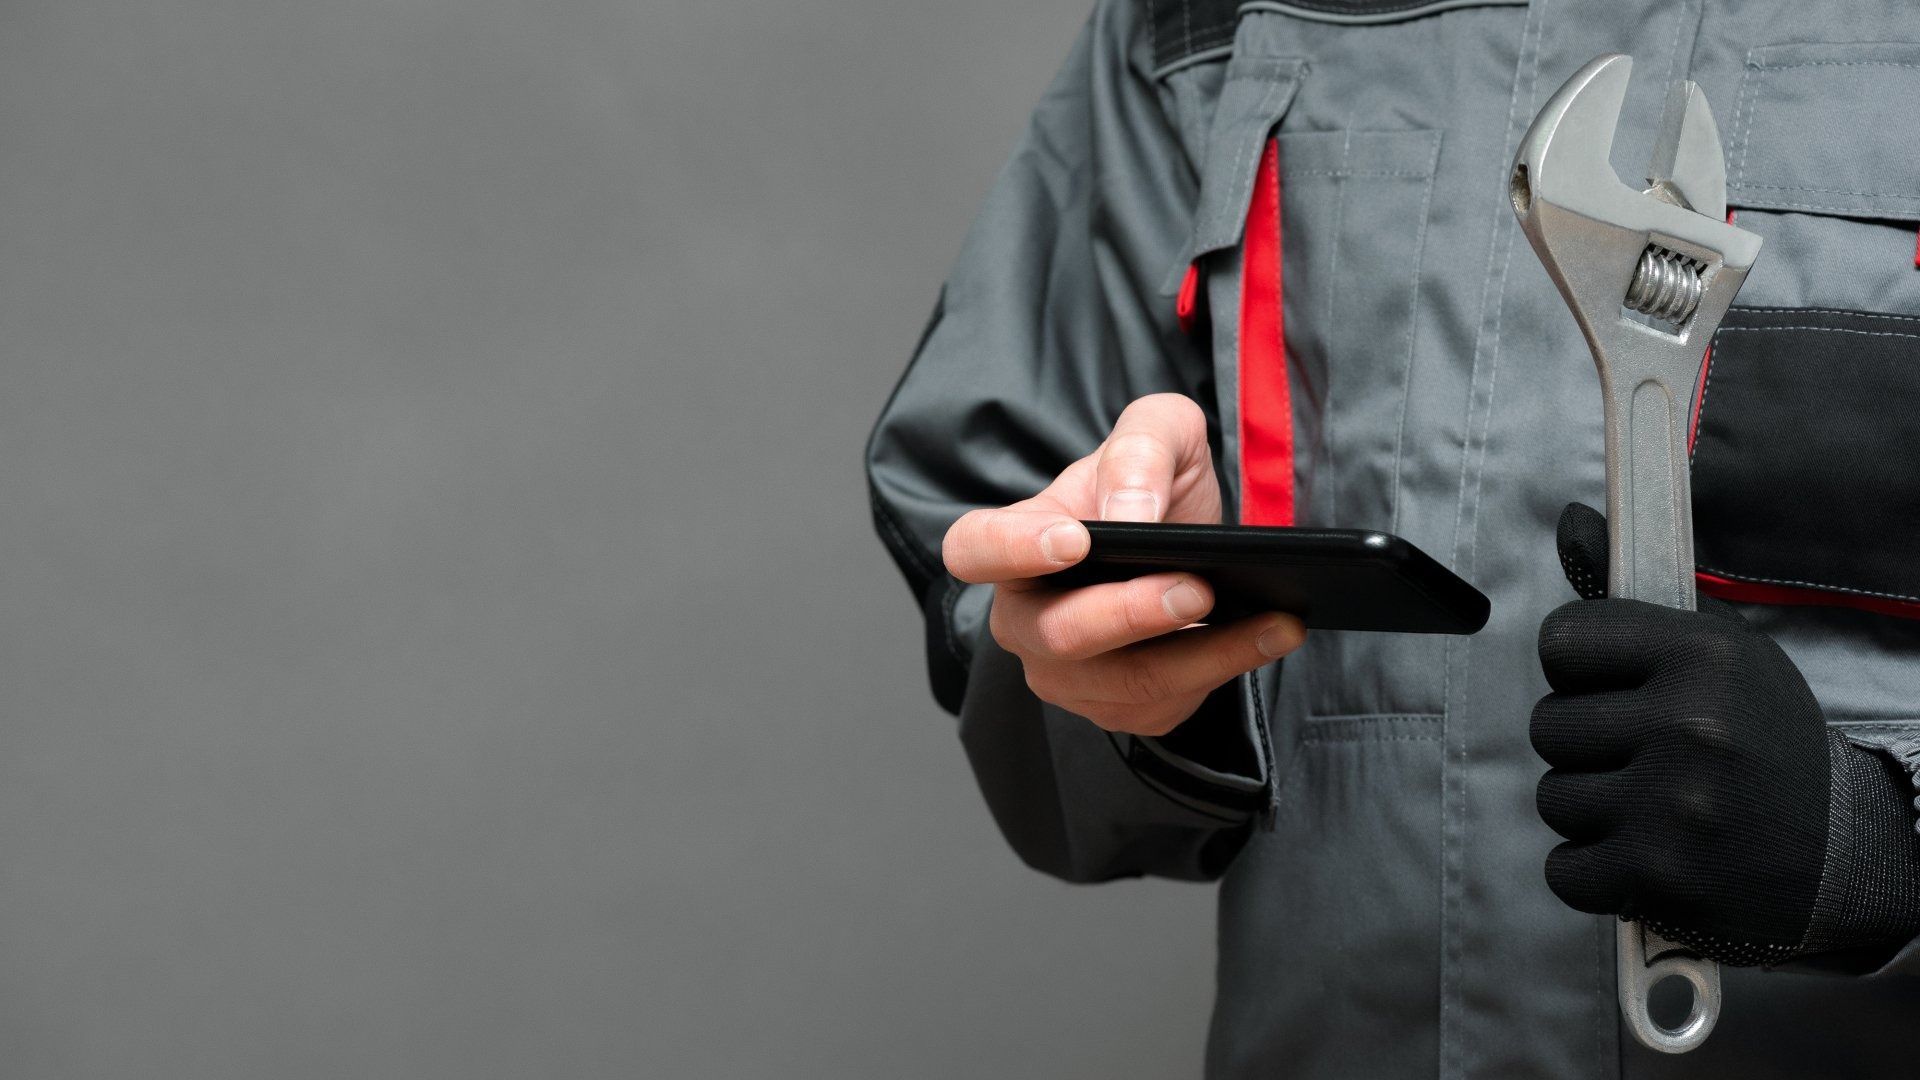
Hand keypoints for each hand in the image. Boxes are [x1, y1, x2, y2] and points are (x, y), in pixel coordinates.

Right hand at [941, 394, 1304, 736]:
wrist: (1191, 542)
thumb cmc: (1152, 484)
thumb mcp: (1160, 432)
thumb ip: (1140, 449)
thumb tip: (1129, 515)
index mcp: (1013, 543)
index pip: (974, 550)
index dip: (1012, 550)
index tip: (1074, 541)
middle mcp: (1026, 618)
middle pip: (1056, 635)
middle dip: (1131, 614)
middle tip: (1198, 588)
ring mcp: (1067, 674)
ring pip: (1125, 681)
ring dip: (1204, 653)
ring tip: (1273, 619)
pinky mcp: (1119, 708)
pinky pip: (1167, 704)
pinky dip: (1227, 670)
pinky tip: (1270, 637)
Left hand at [1533, 503, 1919, 965]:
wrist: (1847, 851)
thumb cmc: (1764, 740)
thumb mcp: (1719, 652)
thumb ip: (1631, 594)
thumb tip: (1570, 519)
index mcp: (1703, 656)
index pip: (1561, 641)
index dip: (1578, 672)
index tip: (1613, 690)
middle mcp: (1690, 725)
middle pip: (1548, 726)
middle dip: (1583, 747)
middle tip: (1641, 759)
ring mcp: (1674, 807)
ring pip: (1554, 799)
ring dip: (1590, 811)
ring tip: (1651, 808)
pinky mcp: (1662, 878)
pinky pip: (1563, 871)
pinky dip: (1592, 873)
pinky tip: (1642, 856)